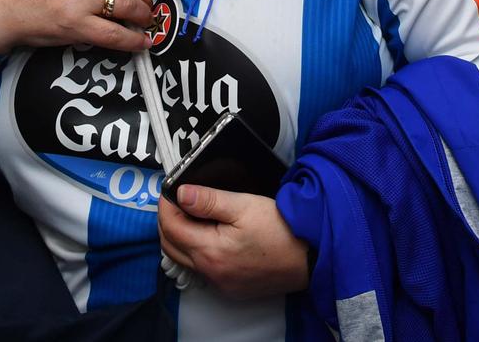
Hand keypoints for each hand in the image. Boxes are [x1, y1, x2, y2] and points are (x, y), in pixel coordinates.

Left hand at [158, 184, 310, 298]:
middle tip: (177, 201)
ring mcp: (221, 283)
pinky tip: (209, 237)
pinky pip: (202, 270)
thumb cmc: (282, 231)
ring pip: (185, 260)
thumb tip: (181, 194)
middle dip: (168, 221)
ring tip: (191, 216)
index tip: (171, 189)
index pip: (171, 227)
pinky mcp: (231, 288)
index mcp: (210, 251)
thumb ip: (209, 200)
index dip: (167, 205)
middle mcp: (211, 272)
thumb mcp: (244, 205)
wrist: (311, 257)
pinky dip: (197, 252)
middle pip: (171, 246)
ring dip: (180, 238)